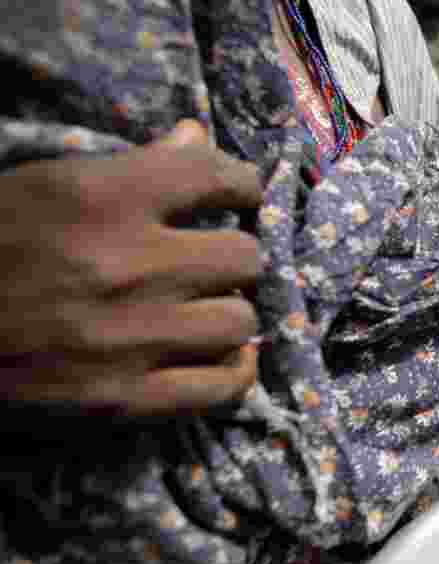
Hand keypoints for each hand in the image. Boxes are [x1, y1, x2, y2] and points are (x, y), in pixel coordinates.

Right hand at [0, 120, 264, 415]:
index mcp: (100, 197)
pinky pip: (224, 386)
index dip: (240, 186)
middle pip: (244, 257)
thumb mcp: (43, 188)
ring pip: (239, 320)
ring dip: (228, 312)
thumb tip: (198, 136)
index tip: (238, 196)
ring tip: (205, 309)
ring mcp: (130, 337)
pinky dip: (234, 370)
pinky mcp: (126, 400)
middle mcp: (127, 265)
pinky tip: (226, 356)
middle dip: (233, 256)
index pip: (215, 177)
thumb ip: (130, 166)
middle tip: (213, 263)